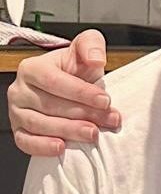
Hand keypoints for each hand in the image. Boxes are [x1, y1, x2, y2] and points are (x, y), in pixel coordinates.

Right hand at [8, 30, 120, 156]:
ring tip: (93, 134)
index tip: (105, 100)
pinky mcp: (19, 131)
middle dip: (84, 114)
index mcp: (32, 68)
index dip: (82, 92)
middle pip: (50, 105)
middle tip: (109, 120)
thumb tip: (96, 57)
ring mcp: (17, 112)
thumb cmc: (75, 73)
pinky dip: (43, 146)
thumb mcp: (84, 53)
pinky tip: (61, 148)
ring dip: (69, 131)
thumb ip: (91, 45)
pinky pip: (26, 142)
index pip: (54, 81)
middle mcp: (20, 90)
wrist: (69, 91)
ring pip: (40, 124)